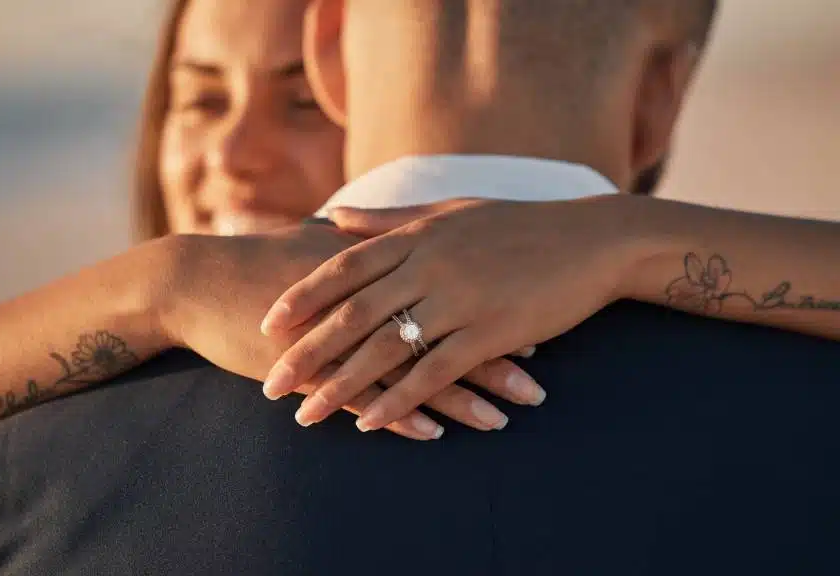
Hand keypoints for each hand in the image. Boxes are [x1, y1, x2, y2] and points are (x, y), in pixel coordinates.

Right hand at [158, 226, 526, 437]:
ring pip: (409, 367)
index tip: (534, 326)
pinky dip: (398, 412)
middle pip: (440, 329)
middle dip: (491, 358)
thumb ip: (361, 243)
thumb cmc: (260, 264)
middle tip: (537, 380)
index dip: (489, 307)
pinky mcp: (311, 366)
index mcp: (371, 265)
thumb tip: (392, 238)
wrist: (197, 281)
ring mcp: (338, 334)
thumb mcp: (317, 246)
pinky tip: (432, 433)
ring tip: (502, 419)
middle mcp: (363, 298)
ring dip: (458, 397)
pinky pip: (363, 395)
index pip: (445, 287)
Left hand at [259, 197, 637, 430]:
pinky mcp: (492, 331)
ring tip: (304, 415)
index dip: (303, 298)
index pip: (344, 268)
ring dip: (341, 386)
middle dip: (307, 352)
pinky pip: (435, 372)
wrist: (592, 241)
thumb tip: (332, 218)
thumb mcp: (448, 212)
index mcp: (417, 236)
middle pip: (354, 314)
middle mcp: (430, 265)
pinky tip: (371, 424)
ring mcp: (461, 299)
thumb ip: (387, 220)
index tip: (267, 324)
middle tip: (269, 385)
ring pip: (386, 348)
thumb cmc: (517, 224)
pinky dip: (401, 399)